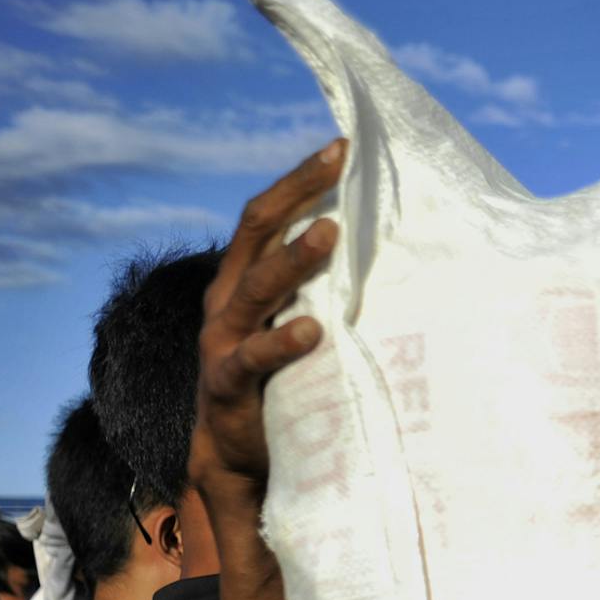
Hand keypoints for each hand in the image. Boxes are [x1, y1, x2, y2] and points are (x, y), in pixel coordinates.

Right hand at [191, 139, 345, 488]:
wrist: (233, 453)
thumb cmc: (278, 379)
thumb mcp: (296, 322)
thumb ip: (321, 289)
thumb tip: (376, 249)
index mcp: (241, 278)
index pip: (266, 214)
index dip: (299, 179)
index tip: (342, 146)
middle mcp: (227, 299)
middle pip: (258, 231)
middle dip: (297, 192)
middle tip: (337, 162)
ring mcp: (223, 339)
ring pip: (255, 287)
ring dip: (292, 259)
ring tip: (330, 234)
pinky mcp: (228, 384)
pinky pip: (253, 357)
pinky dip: (281, 342)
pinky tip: (312, 331)